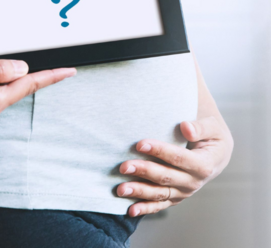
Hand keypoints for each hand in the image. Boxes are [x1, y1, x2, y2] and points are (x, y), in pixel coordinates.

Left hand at [117, 116, 233, 216]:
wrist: (216, 154)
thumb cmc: (211, 136)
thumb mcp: (212, 127)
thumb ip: (200, 127)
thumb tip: (186, 127)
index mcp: (203, 164)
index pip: (179, 158)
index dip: (160, 151)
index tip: (140, 144)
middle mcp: (193, 182)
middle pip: (166, 177)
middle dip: (144, 172)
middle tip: (123, 166)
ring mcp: (184, 192)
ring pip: (160, 193)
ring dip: (139, 191)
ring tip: (120, 189)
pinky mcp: (176, 197)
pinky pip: (160, 204)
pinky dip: (145, 208)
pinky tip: (131, 210)